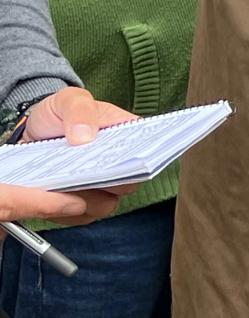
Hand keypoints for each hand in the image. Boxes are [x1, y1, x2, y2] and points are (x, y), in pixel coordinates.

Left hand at [3, 88, 137, 227]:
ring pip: (106, 205)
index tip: (121, 161)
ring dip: (84, 198)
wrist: (30, 134)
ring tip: (62, 184)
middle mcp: (121, 165)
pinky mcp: (81, 204)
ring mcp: (102, 187)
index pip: (147, 151)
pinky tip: (52, 194)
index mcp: (128, 136)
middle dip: (107, 181)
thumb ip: (79, 109)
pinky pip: (81, 217)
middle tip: (83, 172)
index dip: (140, 159)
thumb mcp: (68, 100)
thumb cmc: (58, 114)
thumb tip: (85, 136)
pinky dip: (66, 211)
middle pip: (129, 184)